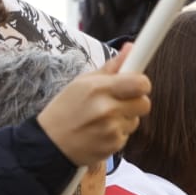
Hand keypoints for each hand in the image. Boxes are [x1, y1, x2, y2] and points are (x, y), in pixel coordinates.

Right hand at [37, 45, 151, 166]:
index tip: (136, 84)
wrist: (50, 143)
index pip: (141, 83)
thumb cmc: (65, 109)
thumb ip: (110, 67)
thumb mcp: (82, 82)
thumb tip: (131, 48)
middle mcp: (107, 109)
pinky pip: (127, 135)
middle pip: (144, 103)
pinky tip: (100, 131)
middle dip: (135, 101)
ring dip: (125, 118)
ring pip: (136, 120)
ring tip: (103, 118)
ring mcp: (112, 129)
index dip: (141, 83)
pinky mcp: (114, 146)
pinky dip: (117, 132)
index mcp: (99, 88)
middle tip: (119, 101)